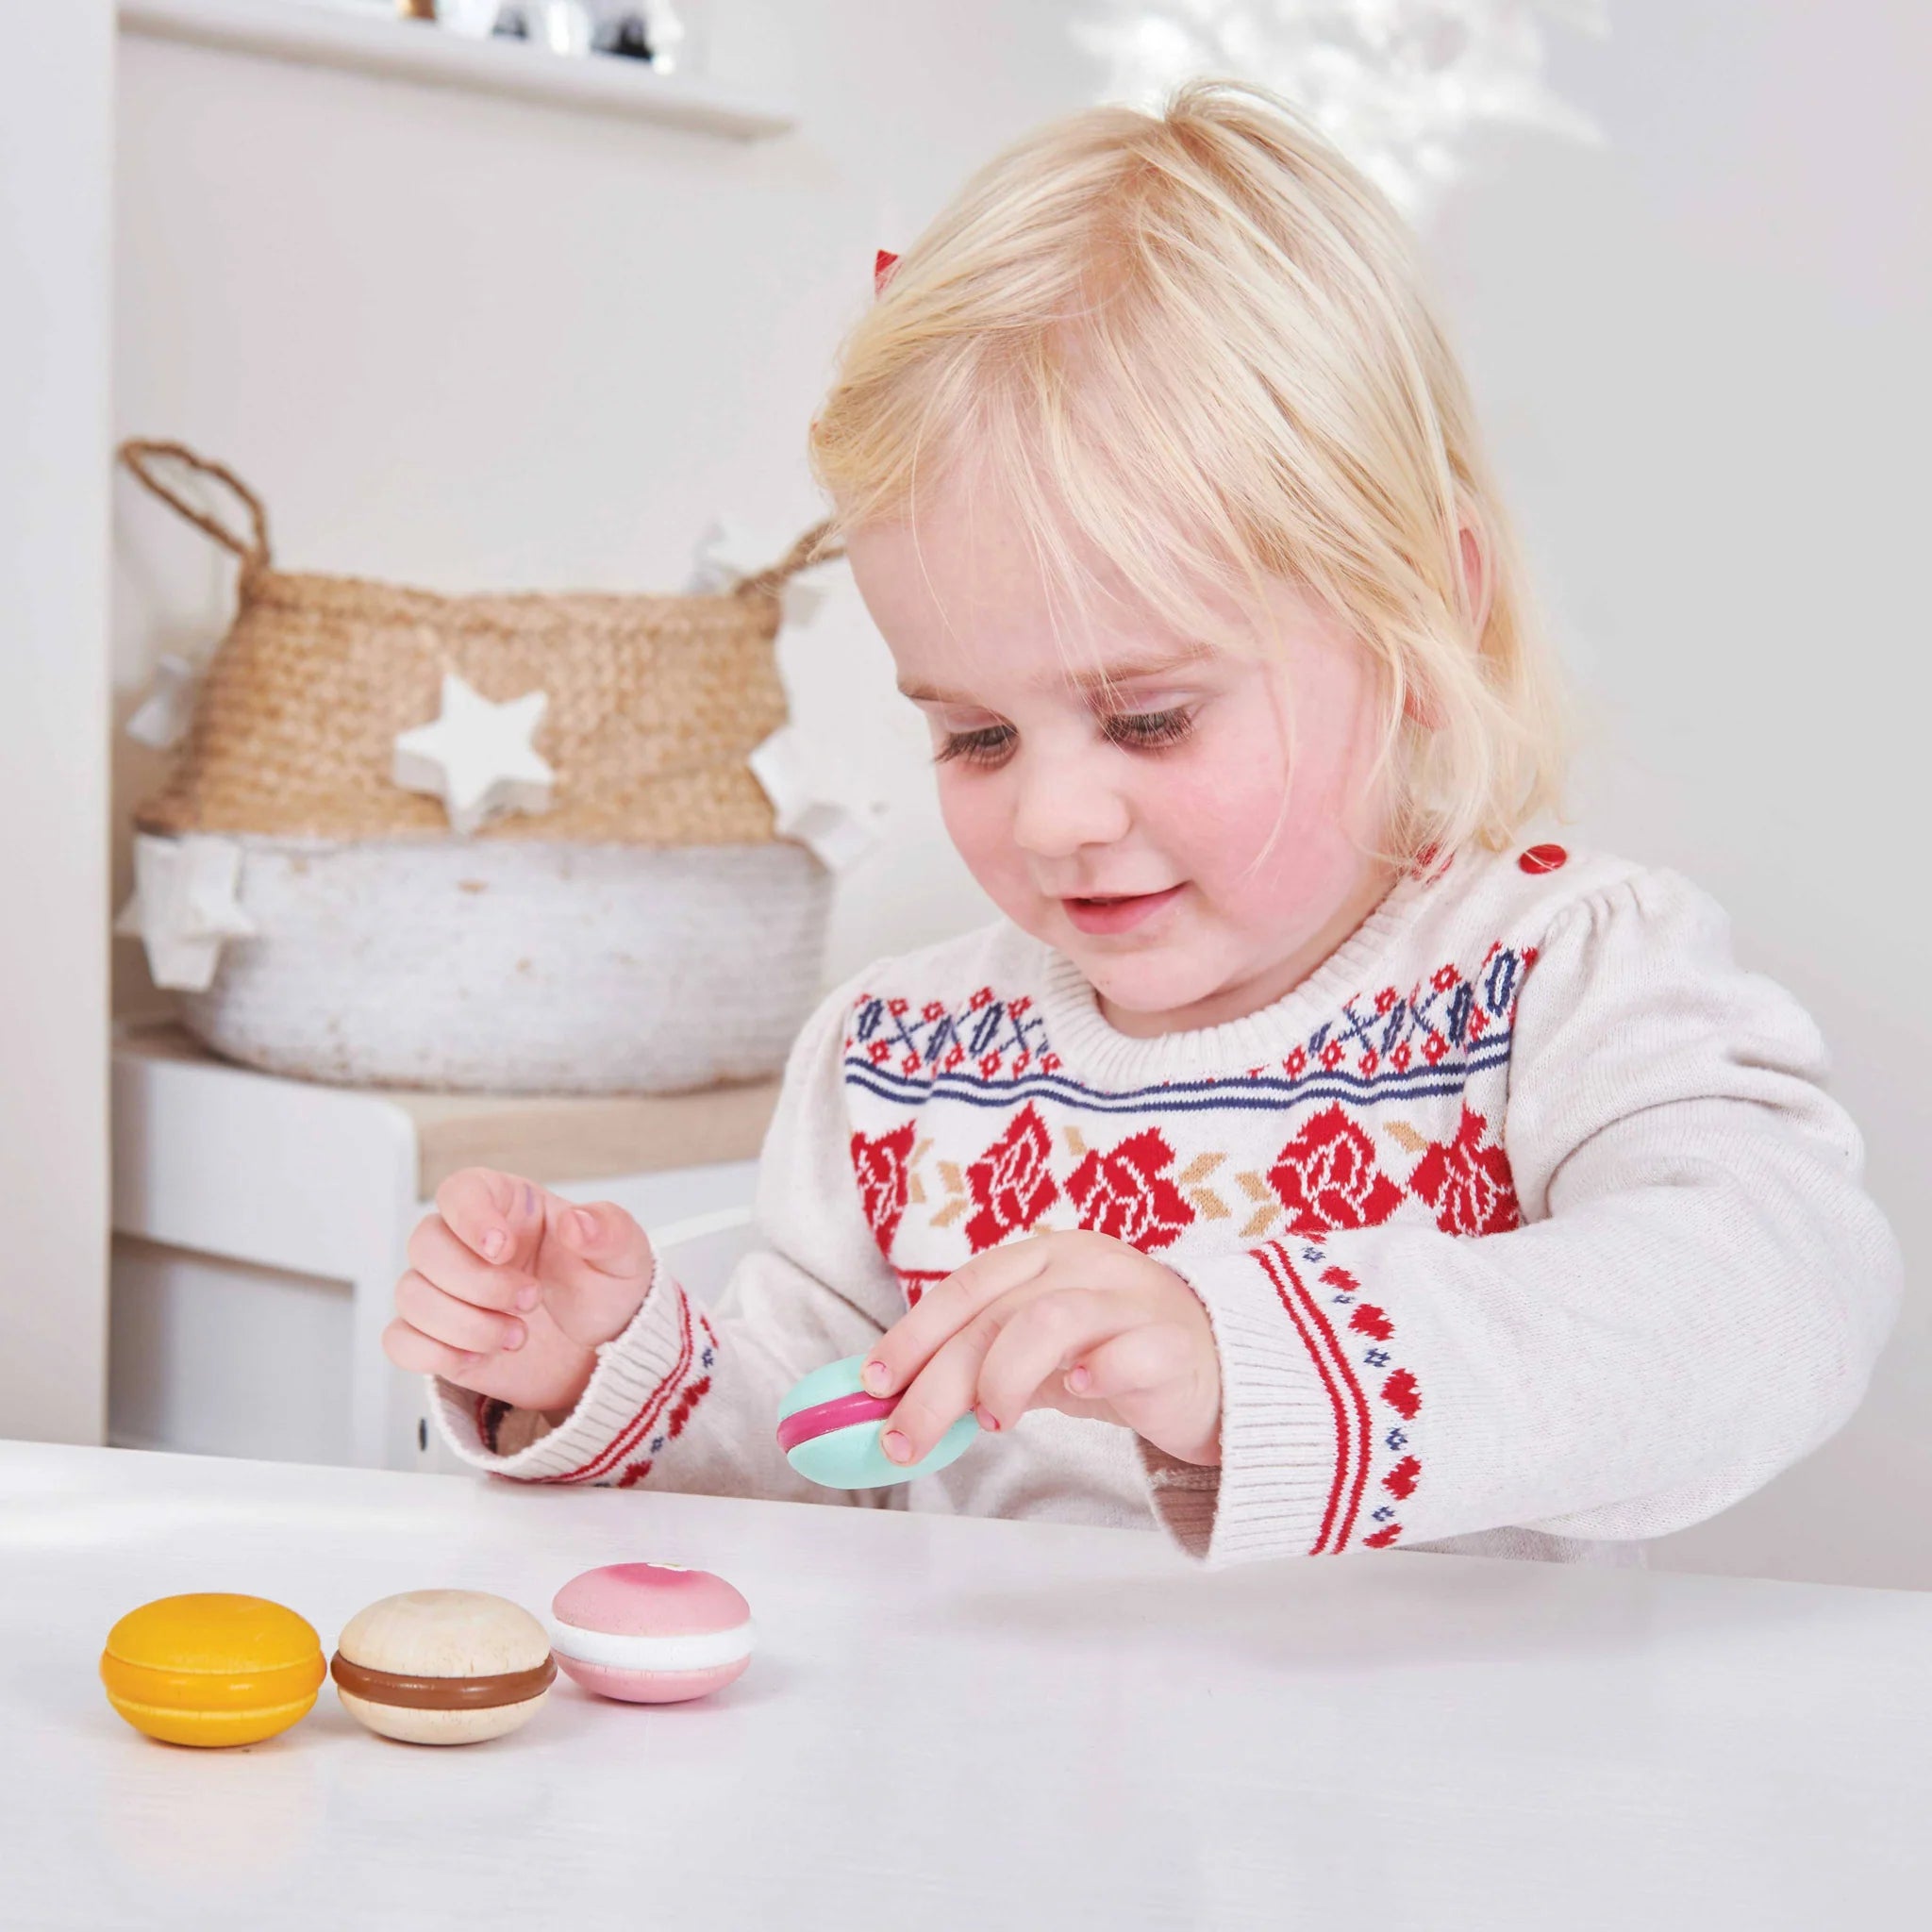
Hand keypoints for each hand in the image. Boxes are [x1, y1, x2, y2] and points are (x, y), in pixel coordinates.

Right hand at [382, 1169, 654, 1418]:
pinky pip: (400, 1341)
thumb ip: (608, 1232)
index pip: (460, 1191)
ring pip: (411, 1295)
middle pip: (425, 1244)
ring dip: (464, 1324)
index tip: (503, 1250)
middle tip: (530, 1301)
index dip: (471, 1217)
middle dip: (477, 1283)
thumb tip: (578, 1222)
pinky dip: (436, 1354)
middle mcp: (467, 1243)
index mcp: (509, 1207)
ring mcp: (447, 1290)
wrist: (600, 1353)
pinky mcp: (437, 1336)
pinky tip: (479, 1358)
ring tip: (517, 1336)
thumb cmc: (604, 1291)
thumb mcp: (625, 1257)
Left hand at [861, 1230, 1220, 1468]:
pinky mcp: (1173, 1345)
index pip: (965, 1288)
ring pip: (1049, 1320)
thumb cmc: (1121, 1358)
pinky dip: (1094, 1373)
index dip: (913, 1335)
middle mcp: (1086, 1265)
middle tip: (905, 1437)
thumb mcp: (1044, 1355)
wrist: (1225, 1371)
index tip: (871, 1384)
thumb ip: (984, 1363)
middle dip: (936, 1381)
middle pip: (993, 1314)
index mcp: (1047, 1257)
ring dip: (1002, 1378)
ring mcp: (1133, 1300)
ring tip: (994, 1421)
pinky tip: (1076, 1394)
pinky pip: (1129, 1353)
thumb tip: (901, 1399)